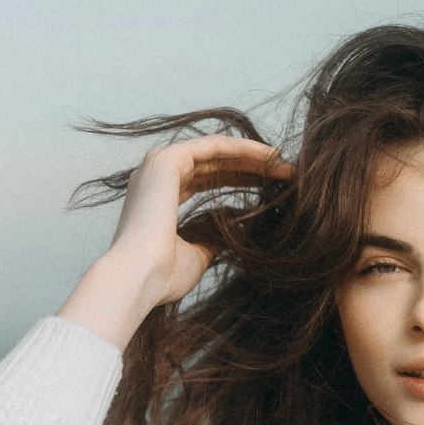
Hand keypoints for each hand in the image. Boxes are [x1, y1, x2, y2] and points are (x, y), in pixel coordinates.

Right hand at [58, 134, 292, 348]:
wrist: (139, 279)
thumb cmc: (161, 277)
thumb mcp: (196, 257)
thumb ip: (211, 240)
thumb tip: (231, 239)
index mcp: (157, 196)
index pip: (205, 179)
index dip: (239, 180)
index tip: (270, 187)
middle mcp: (155, 175)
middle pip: (213, 163)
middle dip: (250, 167)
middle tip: (285, 174)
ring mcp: (158, 164)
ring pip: (215, 151)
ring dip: (251, 156)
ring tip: (283, 165)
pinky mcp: (167, 159)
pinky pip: (214, 146)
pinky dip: (243, 149)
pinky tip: (270, 156)